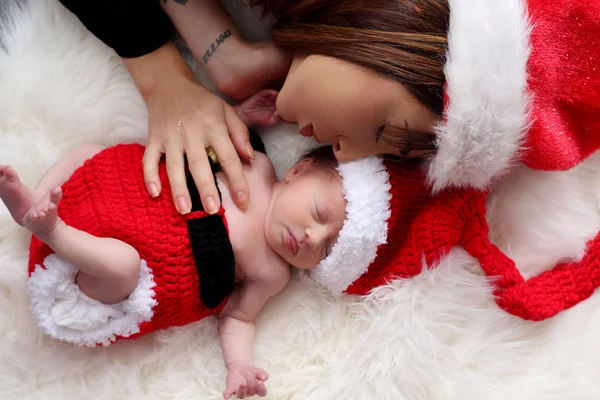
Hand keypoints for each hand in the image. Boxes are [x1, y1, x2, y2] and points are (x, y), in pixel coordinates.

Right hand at [125, 44, 252, 214]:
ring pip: (173, 166)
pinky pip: (148, 159)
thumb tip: (250, 158)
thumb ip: (240, 133)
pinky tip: (155, 193)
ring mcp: (170, 137)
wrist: (168, 84)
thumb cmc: (202, 102)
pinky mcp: (153, 138)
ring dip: (178, 189)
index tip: (244, 201)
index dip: (237, 180)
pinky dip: (149, 176)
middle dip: (206, 189)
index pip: (228, 157)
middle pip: (200, 165)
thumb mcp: (227, 110)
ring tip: (185, 210)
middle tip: (213, 211)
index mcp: (213, 126)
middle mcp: (191, 133)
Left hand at [223, 362, 268, 399]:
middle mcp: (248, 392)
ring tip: (243, 384)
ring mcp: (239, 391)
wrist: (240, 367)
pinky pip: (228, 393)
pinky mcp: (231, 388)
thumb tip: (263, 378)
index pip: (262, 393)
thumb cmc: (251, 371)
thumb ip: (262, 374)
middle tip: (249, 373)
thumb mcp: (258, 371)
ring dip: (242, 390)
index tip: (260, 382)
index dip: (261, 389)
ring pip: (241, 395)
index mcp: (257, 389)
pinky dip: (227, 395)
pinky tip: (226, 396)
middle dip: (251, 382)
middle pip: (251, 392)